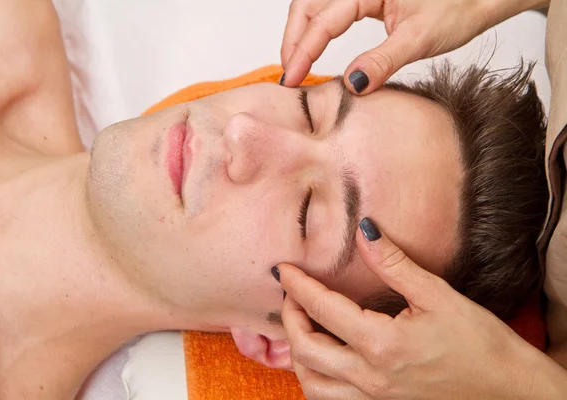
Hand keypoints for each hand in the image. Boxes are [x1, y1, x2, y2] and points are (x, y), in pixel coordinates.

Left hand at [278, 218, 566, 398]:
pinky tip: (324, 358)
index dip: (297, 285)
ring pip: (312, 383)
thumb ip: (394, 263)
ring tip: (301, 326)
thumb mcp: (438, 296)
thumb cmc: (480, 343)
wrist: (508, 391)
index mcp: (381, 343)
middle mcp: (369, 376)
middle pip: (305, 348)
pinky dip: (316, 378)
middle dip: (289, 317)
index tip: (283, 269)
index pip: (322, 308)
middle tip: (290, 293)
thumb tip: (364, 230)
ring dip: (297, 353)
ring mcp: (373, 398)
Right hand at [280, 0, 544, 93]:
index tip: (291, 79)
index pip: (323, 20)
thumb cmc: (458, 8)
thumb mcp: (420, 39)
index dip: (303, 51)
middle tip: (289, 76)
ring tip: (296, 65)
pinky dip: (315, 29)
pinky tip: (313, 48)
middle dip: (293, 40)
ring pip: (314, 6)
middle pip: (308, 6)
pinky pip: (329, 10)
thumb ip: (382, 61)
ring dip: (300, 34)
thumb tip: (351, 84)